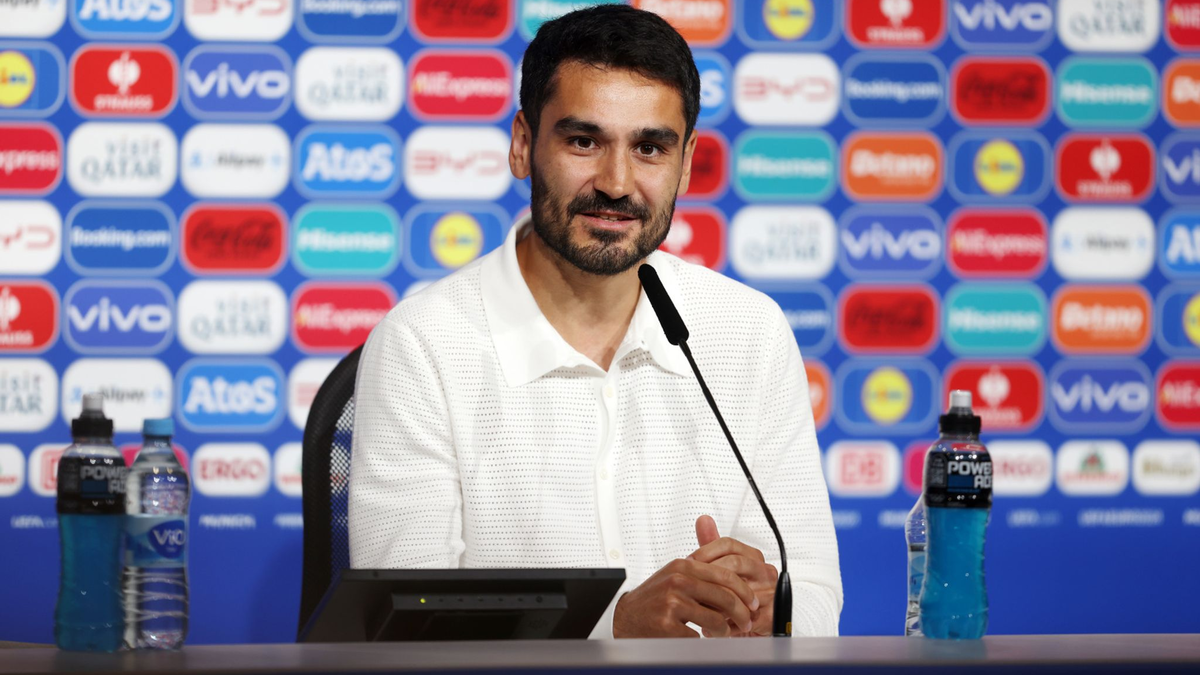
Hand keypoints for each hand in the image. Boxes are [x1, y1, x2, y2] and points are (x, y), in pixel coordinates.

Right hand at [612, 553, 758, 637]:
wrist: (626, 617)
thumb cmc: (653, 599)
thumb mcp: (676, 577)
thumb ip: (703, 575)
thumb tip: (739, 582)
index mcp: (683, 565)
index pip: (725, 575)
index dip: (744, 590)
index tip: (752, 601)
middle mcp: (678, 580)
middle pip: (725, 597)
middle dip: (742, 613)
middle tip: (747, 622)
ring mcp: (672, 602)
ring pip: (716, 619)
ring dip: (725, 630)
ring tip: (723, 632)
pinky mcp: (667, 624)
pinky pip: (698, 636)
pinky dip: (703, 640)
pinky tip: (700, 637)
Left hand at [690, 515, 777, 636]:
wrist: (754, 629)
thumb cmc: (736, 597)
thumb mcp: (721, 570)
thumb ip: (711, 545)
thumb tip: (703, 519)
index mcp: (753, 558)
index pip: (729, 544)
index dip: (705, 551)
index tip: (688, 562)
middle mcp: (765, 572)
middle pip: (734, 563)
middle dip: (708, 573)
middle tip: (691, 584)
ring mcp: (770, 592)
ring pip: (736, 590)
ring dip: (714, 600)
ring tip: (699, 607)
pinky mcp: (771, 615)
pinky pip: (743, 615)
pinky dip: (724, 622)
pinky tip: (712, 625)